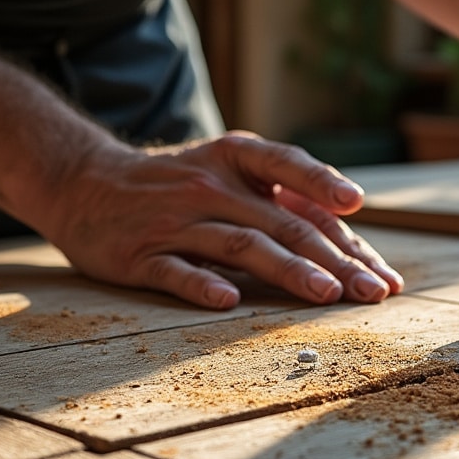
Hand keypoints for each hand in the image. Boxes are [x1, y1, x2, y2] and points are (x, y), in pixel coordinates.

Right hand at [40, 132, 403, 308]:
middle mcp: (208, 186)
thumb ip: (281, 194)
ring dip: (288, 271)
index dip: (328, 190)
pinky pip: (176, 271)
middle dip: (334, 258)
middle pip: (282, 223)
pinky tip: (229, 300)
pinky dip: (203, 285)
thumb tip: (350, 225)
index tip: (361, 210)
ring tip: (327, 294)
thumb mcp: (227, 172)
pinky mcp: (140, 255)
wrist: (84, 184)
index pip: (291, 171)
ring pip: (241, 246)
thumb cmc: (176, 186)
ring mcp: (174, 222)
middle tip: (374, 289)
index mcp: (235, 158)